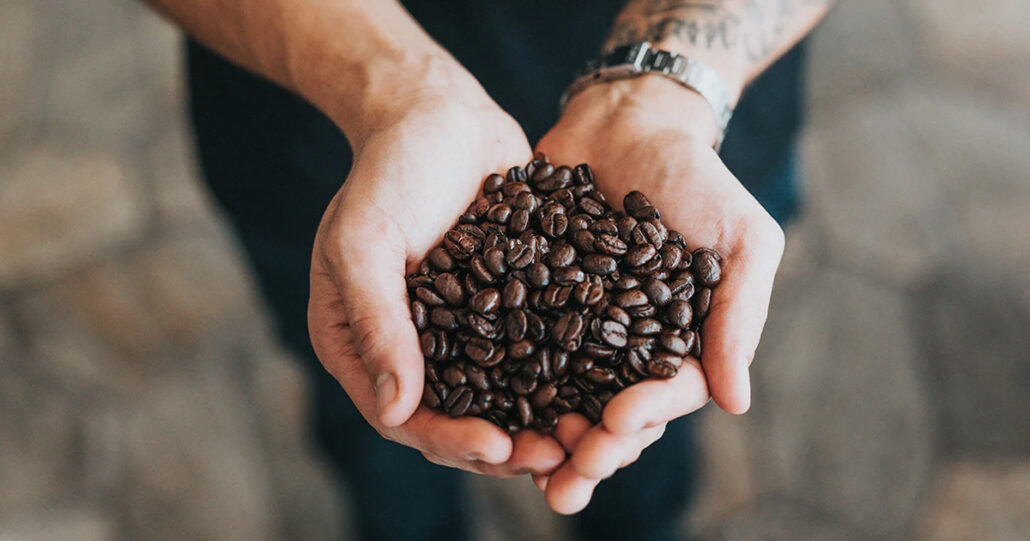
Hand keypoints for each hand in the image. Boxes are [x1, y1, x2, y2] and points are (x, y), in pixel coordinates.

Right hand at [308, 92, 565, 476]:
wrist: (437, 115)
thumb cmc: (386, 172)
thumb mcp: (364, 242)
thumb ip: (377, 321)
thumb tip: (396, 409)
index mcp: (363, 345)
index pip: (405, 415)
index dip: (451, 439)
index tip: (500, 448)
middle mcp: (413, 349)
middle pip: (460, 418)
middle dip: (508, 445)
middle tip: (560, 460)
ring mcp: (463, 330)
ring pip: (503, 395)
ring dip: (544, 422)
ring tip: (590, 438)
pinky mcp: (508, 306)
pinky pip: (536, 351)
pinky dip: (566, 375)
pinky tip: (606, 387)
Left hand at [532, 77, 785, 511]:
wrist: (628, 122)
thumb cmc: (698, 177)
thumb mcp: (742, 238)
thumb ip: (740, 315)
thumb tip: (737, 403)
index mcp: (681, 341)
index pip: (666, 395)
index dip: (643, 417)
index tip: (616, 424)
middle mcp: (627, 346)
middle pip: (611, 413)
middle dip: (591, 451)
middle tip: (565, 480)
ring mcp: (579, 328)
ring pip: (563, 396)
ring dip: (546, 438)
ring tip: (526, 469)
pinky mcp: (534, 303)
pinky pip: (519, 349)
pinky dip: (504, 383)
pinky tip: (483, 409)